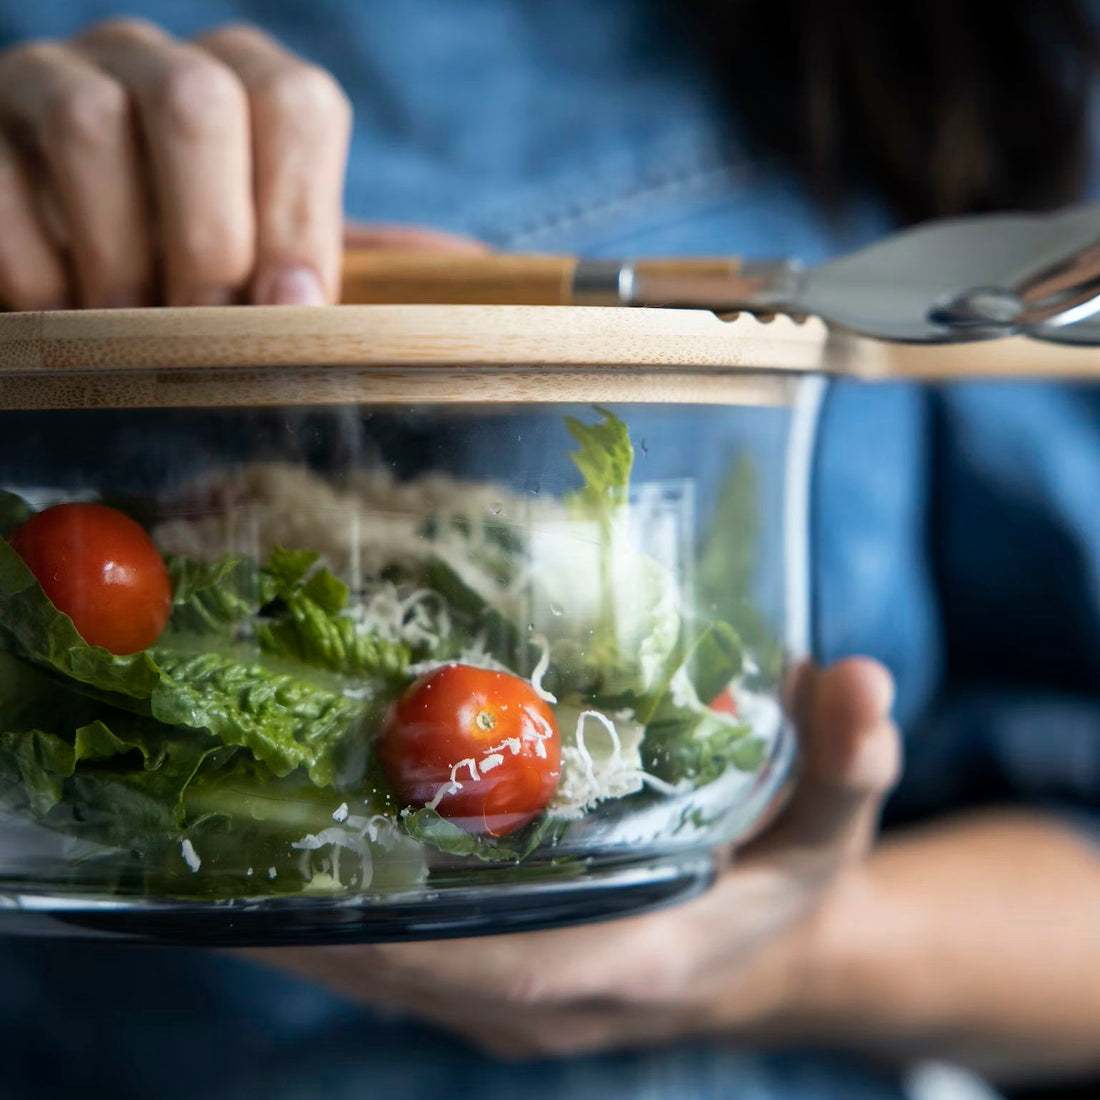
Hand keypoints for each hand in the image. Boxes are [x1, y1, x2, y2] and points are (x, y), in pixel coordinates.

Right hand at [0, 19, 350, 308]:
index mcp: (244, 80)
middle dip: (209, 239)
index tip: (287, 308)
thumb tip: (319, 313)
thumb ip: (296, 274)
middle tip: (206, 329)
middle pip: (196, 102)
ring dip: (119, 254)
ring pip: (87, 125)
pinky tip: (65, 313)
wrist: (79, 257)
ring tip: (134, 328)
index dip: (297, 216)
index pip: (294, 104)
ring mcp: (54, 75)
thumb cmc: (193, 263)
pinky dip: (37, 268)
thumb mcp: (260, 260)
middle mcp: (152, 58)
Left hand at [248, 657, 900, 1056]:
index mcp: (627, 959)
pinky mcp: (497, 988)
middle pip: (414, 969)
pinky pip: (402, 963)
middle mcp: (551, 994)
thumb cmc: (788, 884)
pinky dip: (340, 925)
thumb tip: (854, 679)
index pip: (504, 964)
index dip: (403, 934)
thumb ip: (845, 759)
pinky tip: (284, 869)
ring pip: (393, 974)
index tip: (301, 887)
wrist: (768, 954)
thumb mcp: (831, 824)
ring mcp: (515, 1000)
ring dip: (306, 925)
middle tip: (213, 842)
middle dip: (314, 918)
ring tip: (217, 852)